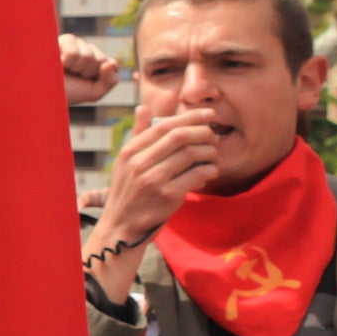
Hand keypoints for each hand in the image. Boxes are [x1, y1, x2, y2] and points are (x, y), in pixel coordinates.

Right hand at [59, 33, 119, 106]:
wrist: (42, 94)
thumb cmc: (66, 93)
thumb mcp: (94, 92)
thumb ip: (111, 80)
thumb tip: (111, 62)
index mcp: (94, 60)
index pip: (111, 63)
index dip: (102, 76)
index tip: (87, 82)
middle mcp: (84, 49)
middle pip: (101, 59)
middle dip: (88, 73)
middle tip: (73, 77)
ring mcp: (72, 44)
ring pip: (88, 56)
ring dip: (76, 69)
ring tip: (62, 71)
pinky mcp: (59, 41)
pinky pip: (73, 53)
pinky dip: (66, 63)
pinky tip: (56, 64)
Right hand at [85, 99, 219, 298]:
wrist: (122, 226)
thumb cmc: (128, 191)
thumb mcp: (126, 162)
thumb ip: (137, 135)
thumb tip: (143, 108)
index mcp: (129, 151)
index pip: (163, 125)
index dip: (189, 117)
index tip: (208, 115)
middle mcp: (139, 163)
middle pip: (179, 136)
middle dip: (203, 132)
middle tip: (214, 135)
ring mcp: (152, 179)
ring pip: (191, 154)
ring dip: (209, 152)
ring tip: (213, 155)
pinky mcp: (167, 196)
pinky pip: (197, 175)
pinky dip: (209, 171)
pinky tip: (210, 172)